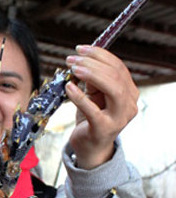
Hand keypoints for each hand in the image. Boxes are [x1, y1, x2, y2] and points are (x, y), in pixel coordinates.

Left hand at [65, 46, 138, 168]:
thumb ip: (93, 81)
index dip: (100, 55)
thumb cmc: (91, 120)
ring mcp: (119, 118)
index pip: (118, 68)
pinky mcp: (103, 129)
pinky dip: (79, 96)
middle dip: (93, 63)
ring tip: (73, 69)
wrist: (90, 148)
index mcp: (129, 93)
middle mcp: (129, 105)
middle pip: (116, 76)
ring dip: (91, 75)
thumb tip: (83, 61)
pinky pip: (92, 109)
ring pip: (112, 89)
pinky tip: (68, 87)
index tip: (80, 49)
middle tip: (72, 59)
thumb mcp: (93, 96)